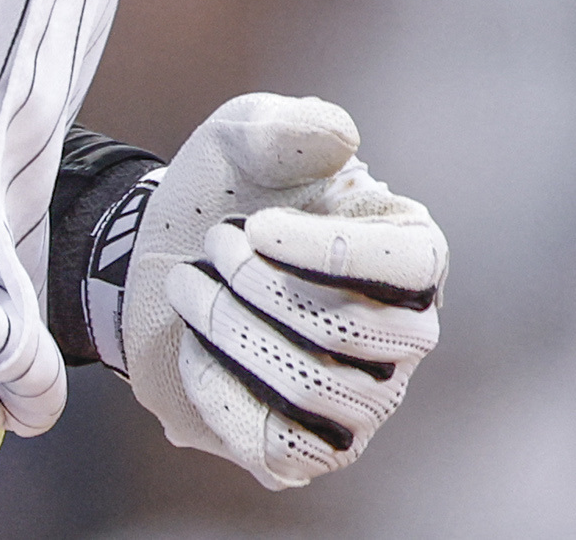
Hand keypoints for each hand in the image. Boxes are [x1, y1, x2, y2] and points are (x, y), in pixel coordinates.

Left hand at [118, 93, 444, 489]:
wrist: (162, 259)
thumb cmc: (223, 192)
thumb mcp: (243, 135)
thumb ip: (289, 125)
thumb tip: (341, 137)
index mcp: (410, 254)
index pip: (413, 264)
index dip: (335, 251)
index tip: (259, 226)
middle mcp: (403, 337)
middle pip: (353, 330)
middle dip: (263, 288)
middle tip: (213, 246)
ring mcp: (362, 403)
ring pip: (312, 387)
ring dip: (232, 330)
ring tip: (188, 285)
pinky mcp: (309, 451)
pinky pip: (278, 445)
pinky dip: (220, 391)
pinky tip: (191, 344)